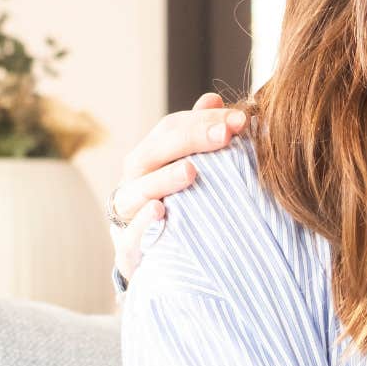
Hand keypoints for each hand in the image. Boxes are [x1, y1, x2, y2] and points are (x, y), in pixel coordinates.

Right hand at [111, 93, 247, 280]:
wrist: (160, 267)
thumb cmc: (180, 209)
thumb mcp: (190, 171)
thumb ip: (200, 138)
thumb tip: (213, 98)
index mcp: (147, 160)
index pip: (170, 129)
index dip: (203, 121)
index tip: (240, 120)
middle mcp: (132, 184)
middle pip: (151, 154)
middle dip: (189, 141)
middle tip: (225, 135)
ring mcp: (125, 218)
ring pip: (135, 193)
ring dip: (164, 180)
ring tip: (192, 171)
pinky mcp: (127, 252)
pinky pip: (129, 237)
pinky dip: (143, 224)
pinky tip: (161, 212)